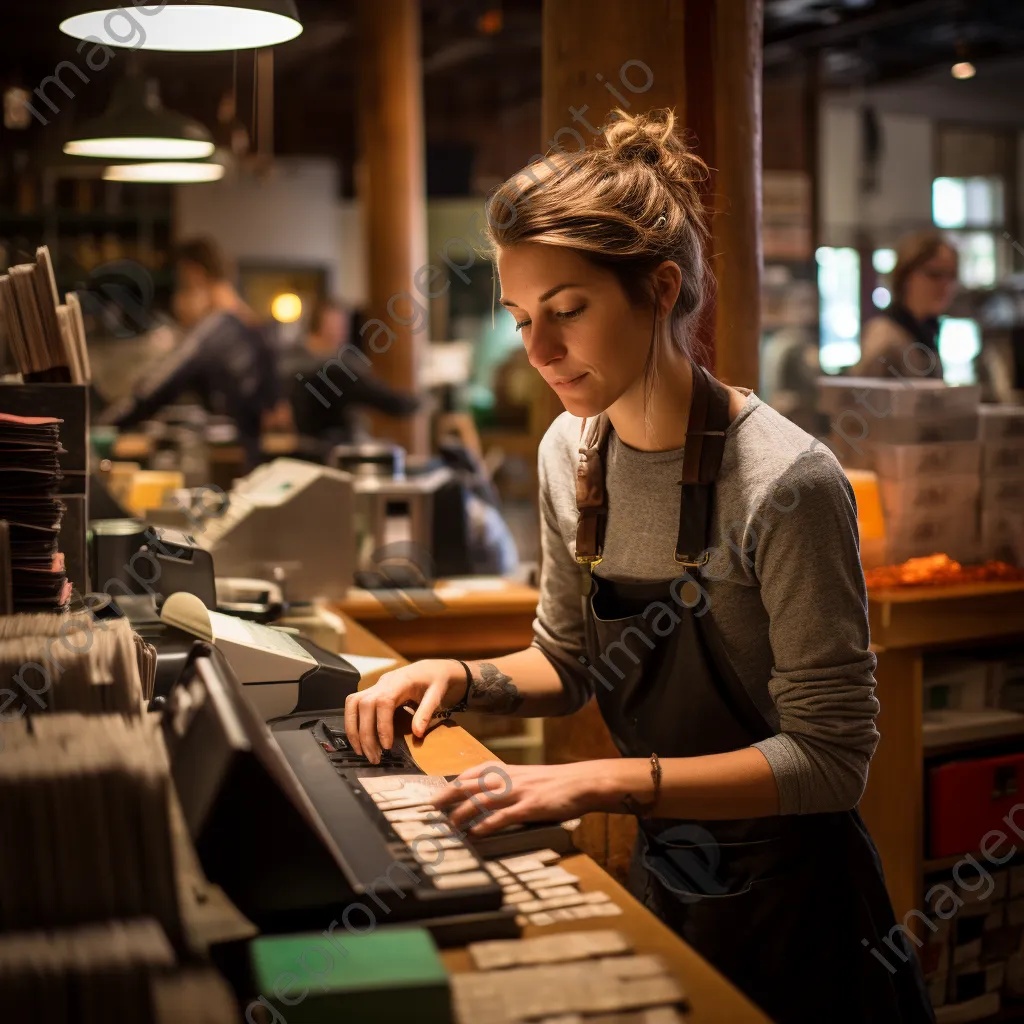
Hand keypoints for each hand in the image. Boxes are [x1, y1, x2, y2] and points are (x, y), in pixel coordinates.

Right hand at [343, 660, 465, 762]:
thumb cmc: (435, 680)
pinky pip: (354, 705)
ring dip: (353, 729)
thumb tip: (417, 733)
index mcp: (399, 682)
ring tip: (361, 751)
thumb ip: (426, 712)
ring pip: (353, 704)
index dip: (382, 725)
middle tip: (374, 757)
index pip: (383, 702)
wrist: (430, 668)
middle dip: (365, 734)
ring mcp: (375, 686)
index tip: (387, 746)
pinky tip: (359, 740)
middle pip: (364, 705)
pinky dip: (353, 723)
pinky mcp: (372, 692)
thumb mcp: (437, 694)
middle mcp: (382, 683)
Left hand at [433, 761, 604, 836]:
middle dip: (448, 795)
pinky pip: (504, 816)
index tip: (435, 796)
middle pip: (470, 784)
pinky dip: (487, 825)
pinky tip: (476, 834)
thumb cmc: (552, 783)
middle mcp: (508, 778)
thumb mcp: (525, 778)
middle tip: (430, 809)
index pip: (471, 773)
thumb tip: (480, 797)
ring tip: (449, 826)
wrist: (580, 782)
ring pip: (483, 799)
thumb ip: (504, 785)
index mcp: (506, 770)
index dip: (451, 784)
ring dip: (463, 813)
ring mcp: (519, 791)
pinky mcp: (531, 806)